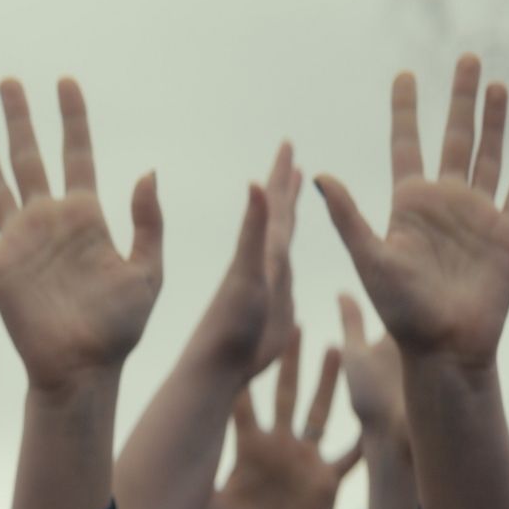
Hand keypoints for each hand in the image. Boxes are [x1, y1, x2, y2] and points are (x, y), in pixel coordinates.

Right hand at [0, 78, 161, 387]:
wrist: (82, 369)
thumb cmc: (119, 328)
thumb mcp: (147, 272)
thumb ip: (147, 223)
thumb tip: (147, 173)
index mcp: (87, 217)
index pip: (77, 153)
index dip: (71, 118)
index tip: (65, 82)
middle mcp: (49, 221)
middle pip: (30, 157)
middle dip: (20, 119)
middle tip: (10, 82)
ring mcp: (20, 241)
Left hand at [194, 143, 299, 376]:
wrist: (217, 366)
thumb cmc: (231, 324)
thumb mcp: (248, 273)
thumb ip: (254, 231)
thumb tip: (255, 183)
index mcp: (261, 252)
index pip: (274, 204)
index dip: (280, 174)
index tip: (286, 142)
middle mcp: (263, 262)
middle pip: (277, 215)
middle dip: (284, 184)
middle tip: (290, 155)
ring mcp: (267, 283)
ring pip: (280, 240)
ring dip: (286, 216)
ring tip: (291, 194)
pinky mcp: (271, 307)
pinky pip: (283, 274)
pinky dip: (286, 258)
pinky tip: (285, 258)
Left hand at [204, 329, 361, 508]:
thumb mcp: (208, 505)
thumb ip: (192, 481)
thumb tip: (158, 466)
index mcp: (250, 447)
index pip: (245, 401)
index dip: (243, 373)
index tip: (242, 341)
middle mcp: (279, 446)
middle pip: (285, 393)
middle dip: (289, 361)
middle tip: (293, 325)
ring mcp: (304, 459)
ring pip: (321, 411)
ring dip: (329, 383)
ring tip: (336, 348)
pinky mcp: (327, 480)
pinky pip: (352, 455)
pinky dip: (365, 439)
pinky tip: (377, 413)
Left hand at [317, 55, 508, 364]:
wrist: (444, 348)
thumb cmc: (401, 312)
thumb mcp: (370, 260)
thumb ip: (349, 217)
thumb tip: (320, 175)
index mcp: (407, 204)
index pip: (406, 142)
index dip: (407, 108)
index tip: (406, 73)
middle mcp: (442, 203)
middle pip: (453, 137)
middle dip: (460, 98)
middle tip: (468, 57)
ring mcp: (475, 216)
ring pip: (488, 154)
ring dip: (494, 120)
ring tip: (498, 84)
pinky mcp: (505, 234)